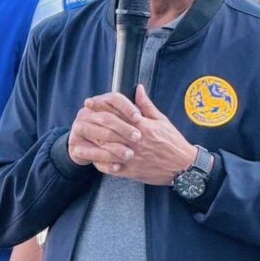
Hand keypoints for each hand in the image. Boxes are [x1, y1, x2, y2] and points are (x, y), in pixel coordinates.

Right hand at [68, 90, 142, 167]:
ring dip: (116, 146)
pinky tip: (118, 166)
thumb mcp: (123, 118)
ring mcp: (79, 129)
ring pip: (100, 135)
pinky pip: (92, 153)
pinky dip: (106, 161)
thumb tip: (140, 88)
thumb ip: (133, 106)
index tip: (139, 117)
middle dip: (124, 128)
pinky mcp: (76, 146)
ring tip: (130, 154)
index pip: (113, 99)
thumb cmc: (109, 130)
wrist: (84, 147)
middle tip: (138, 137)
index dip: (127, 107)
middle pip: (107, 117)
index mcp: (98, 103)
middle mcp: (87, 113)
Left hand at [69, 86, 195, 184]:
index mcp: (142, 126)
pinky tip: (92, 163)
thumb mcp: (162, 120)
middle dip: (91, 125)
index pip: (118, 112)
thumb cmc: (174, 142)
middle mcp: (135, 140)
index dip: (101, 107)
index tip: (89, 103)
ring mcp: (132, 156)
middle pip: (108, 131)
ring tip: (76, 148)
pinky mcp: (132, 171)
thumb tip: (138, 89)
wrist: (183, 166)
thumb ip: (147, 106)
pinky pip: (113, 168)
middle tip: (79, 121)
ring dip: (90, 150)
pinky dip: (101, 166)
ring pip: (107, 152)